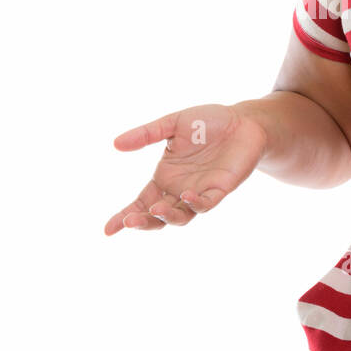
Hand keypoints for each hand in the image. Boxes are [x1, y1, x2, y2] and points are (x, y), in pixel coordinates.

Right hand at [104, 103, 266, 233]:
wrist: (243, 121)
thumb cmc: (208, 122)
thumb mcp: (173, 124)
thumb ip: (146, 134)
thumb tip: (116, 144)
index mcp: (165, 178)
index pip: (141, 203)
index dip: (124, 216)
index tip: (108, 229)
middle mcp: (179, 190)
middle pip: (157, 216)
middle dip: (142, 221)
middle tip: (128, 223)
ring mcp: (200, 192)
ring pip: (181, 216)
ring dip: (167, 216)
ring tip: (156, 209)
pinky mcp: (220, 189)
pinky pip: (206, 203)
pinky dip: (196, 203)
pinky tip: (187, 196)